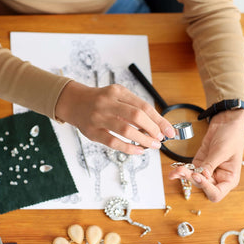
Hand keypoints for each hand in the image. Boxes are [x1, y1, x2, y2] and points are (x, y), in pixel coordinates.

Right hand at [55, 81, 174, 154]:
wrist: (74, 102)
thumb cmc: (101, 101)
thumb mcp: (118, 97)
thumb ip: (135, 108)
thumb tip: (157, 125)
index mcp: (118, 92)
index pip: (144, 106)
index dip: (159, 120)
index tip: (169, 130)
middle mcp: (108, 102)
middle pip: (136, 116)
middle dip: (152, 129)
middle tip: (160, 138)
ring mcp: (99, 117)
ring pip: (125, 130)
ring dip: (143, 140)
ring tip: (152, 145)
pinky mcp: (92, 131)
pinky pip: (113, 142)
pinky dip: (128, 148)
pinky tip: (138, 151)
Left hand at [169, 109, 243, 201]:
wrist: (227, 122)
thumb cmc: (232, 136)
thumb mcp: (223, 150)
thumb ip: (211, 164)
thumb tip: (201, 176)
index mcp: (229, 179)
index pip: (216, 194)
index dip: (206, 188)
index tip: (199, 176)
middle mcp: (218, 178)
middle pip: (202, 186)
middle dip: (192, 179)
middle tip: (183, 171)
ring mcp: (208, 171)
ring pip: (194, 179)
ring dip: (185, 175)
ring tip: (176, 170)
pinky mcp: (200, 163)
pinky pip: (190, 170)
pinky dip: (182, 170)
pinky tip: (175, 170)